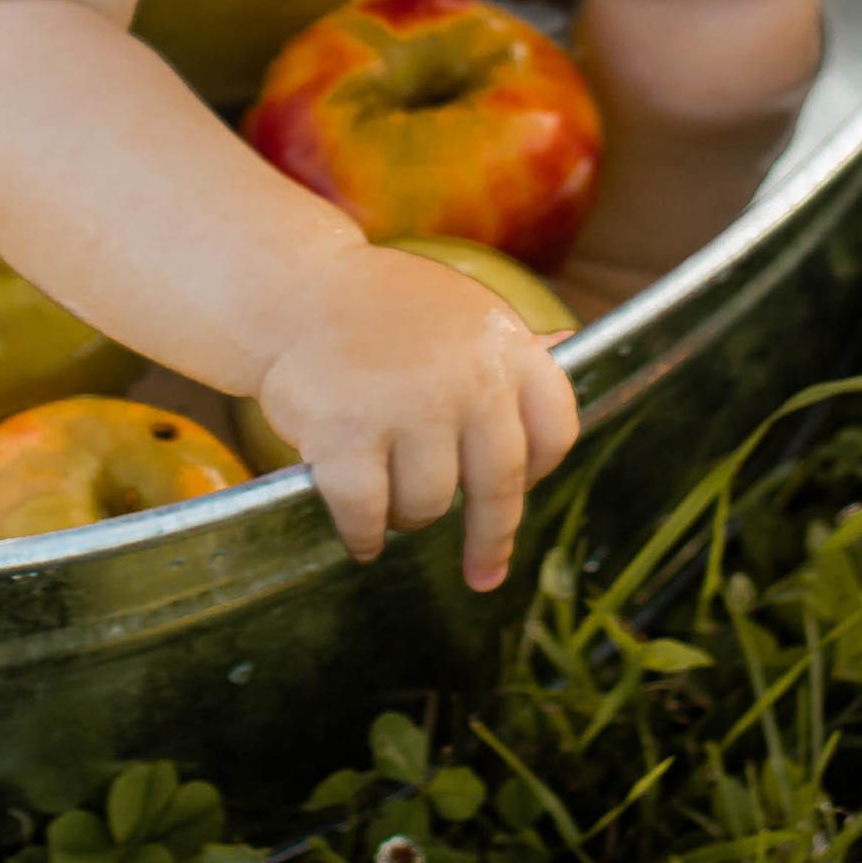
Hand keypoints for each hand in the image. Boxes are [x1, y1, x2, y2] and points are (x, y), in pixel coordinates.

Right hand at [251, 241, 578, 592]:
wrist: (296, 290)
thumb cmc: (385, 310)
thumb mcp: (461, 314)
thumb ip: (506, 354)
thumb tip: (565, 364)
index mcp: (505, 346)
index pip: (555, 430)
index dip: (540, 470)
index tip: (523, 488)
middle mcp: (468, 377)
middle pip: (500, 486)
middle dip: (488, 538)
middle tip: (483, 572)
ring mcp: (407, 405)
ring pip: (429, 505)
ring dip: (410, 517)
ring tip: (392, 502)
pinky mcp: (345, 432)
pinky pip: (367, 514)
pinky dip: (364, 535)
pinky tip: (363, 538)